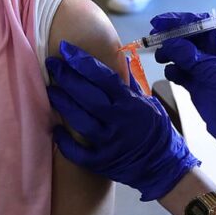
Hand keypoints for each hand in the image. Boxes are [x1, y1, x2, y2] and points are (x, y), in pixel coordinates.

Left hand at [46, 41, 199, 201]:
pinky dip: (65, 142)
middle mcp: (120, 121)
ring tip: (51, 90)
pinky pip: (79, 154)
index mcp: (131, 103)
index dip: (83, 61)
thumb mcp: (148, 102)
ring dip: (63, 104)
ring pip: (81, 122)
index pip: (104, 77)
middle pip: (89, 97)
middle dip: (67, 78)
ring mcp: (111, 143)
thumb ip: (129, 82)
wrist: (164, 166)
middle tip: (52, 64)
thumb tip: (119, 56)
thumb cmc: (155, 129)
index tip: (65, 48)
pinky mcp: (103, 162)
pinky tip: (55, 129)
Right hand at [152, 12, 215, 170]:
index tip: (160, 22)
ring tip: (160, 56)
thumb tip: (172, 44)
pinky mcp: (201, 88)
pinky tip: (170, 72)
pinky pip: (184, 74)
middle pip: (192, 39)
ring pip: (185, 56)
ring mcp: (209, 73)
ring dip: (171, 54)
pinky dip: (175, 71)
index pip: (204, 25)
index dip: (182, 21)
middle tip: (155, 38)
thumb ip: (193, 58)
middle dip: (173, 37)